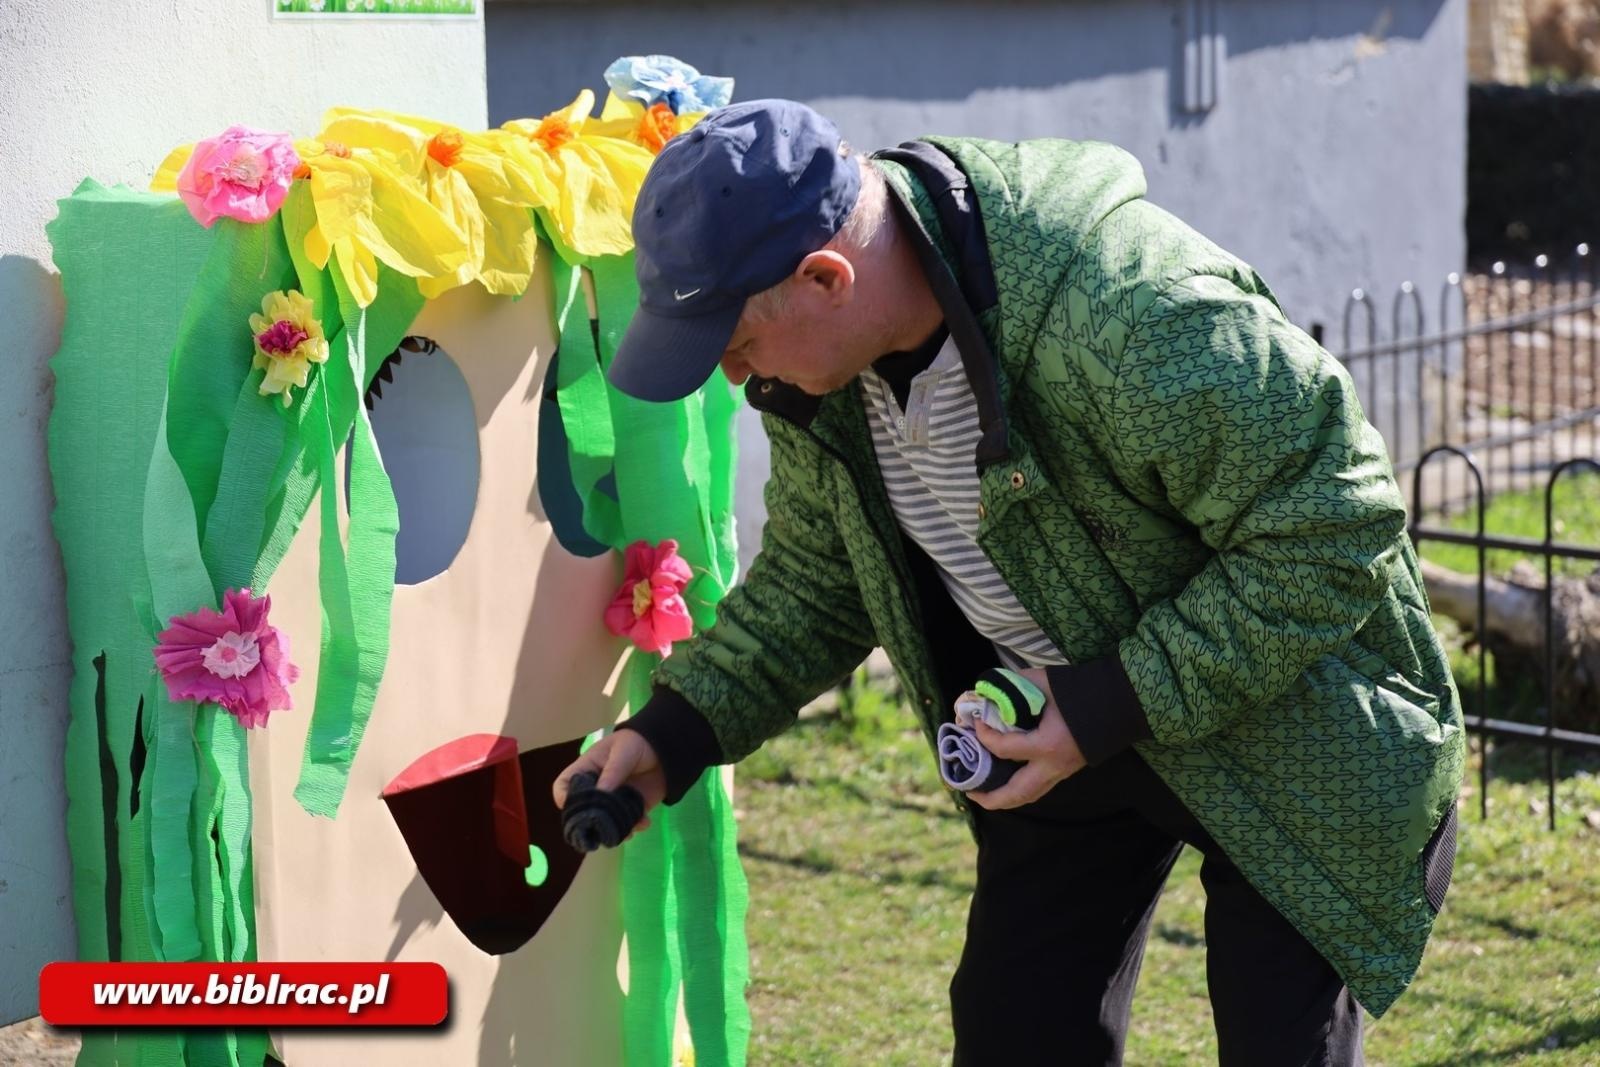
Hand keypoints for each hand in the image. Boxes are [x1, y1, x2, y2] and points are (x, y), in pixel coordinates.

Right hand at [551, 730, 667, 838]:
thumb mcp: (623, 752)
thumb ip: (612, 773)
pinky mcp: (630, 809)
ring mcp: (613, 801)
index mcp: (586, 770)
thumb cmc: (637, 743)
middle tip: (602, 827)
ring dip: (613, 829)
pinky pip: (626, 824)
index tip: (575, 807)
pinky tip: (644, 822)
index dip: (564, 798)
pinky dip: (634, 828)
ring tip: (628, 830)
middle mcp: (596, 789)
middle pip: (581, 811)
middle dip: (589, 822)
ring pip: (603, 823)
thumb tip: (599, 796)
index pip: (563, 785)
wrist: (666, 749)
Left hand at [968, 668, 1085, 810]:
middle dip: (990, 797)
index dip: (984, 736)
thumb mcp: (1041, 683)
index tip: (975, 722)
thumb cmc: (1079, 691)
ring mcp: (1063, 771)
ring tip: (985, 795)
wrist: (1118, 701)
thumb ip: (1011, 687)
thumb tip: (985, 692)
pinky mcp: (1068, 770)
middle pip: (1017, 793)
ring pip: (1030, 796)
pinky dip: (1021, 790)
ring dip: (1006, 799)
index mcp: (1046, 745)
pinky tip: (1008, 783)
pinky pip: (1040, 788)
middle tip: (968, 790)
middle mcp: (1053, 766)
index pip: (1004, 748)